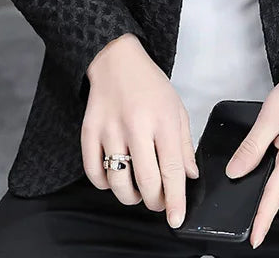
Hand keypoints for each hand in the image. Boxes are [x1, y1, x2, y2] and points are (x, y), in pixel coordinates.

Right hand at [81, 32, 198, 229]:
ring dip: (130, 197)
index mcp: (163, 120)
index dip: (176, 199)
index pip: (172, 169)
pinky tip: (115, 177)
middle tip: (159, 202)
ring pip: (119, 182)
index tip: (177, 218)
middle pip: (147, 181)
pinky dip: (104, 183)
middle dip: (155, 202)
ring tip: (138, 192)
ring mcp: (110, 129)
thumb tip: (189, 175)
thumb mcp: (176, 108)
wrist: (117, 60)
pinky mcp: (89, 131)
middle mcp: (137, 126)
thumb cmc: (149, 84)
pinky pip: (94, 172)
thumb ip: (184, 143)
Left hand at [224, 64, 278, 248]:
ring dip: (267, 157)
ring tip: (275, 123)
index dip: (262, 218)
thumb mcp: (271, 115)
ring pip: (277, 170)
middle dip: (258, 169)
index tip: (254, 239)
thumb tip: (235, 172)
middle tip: (266, 130)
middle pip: (272, 181)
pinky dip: (274, 153)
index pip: (274, 194)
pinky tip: (276, 132)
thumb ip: (252, 146)